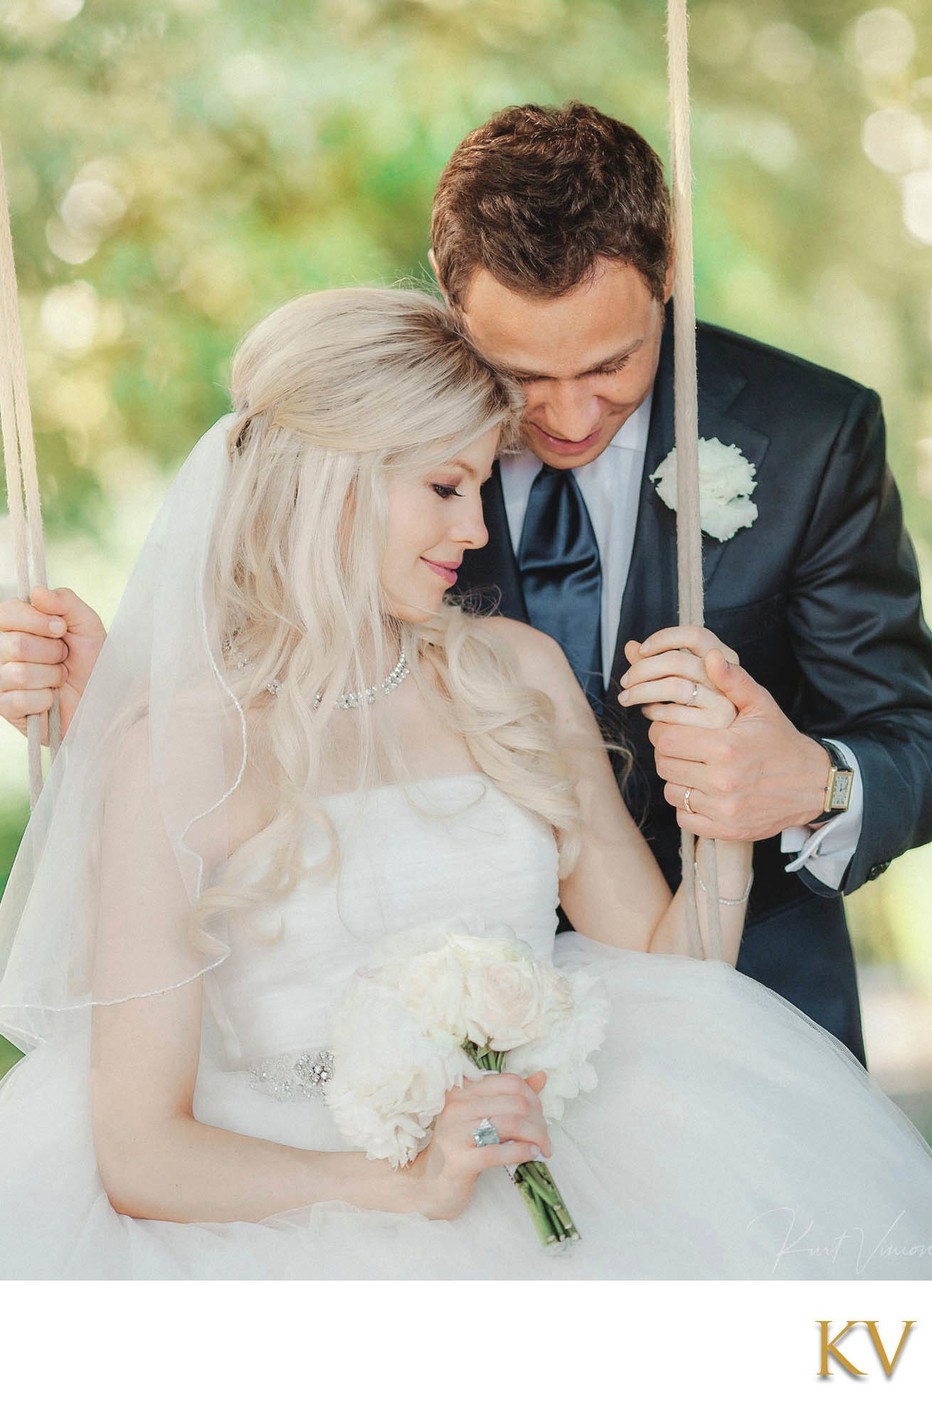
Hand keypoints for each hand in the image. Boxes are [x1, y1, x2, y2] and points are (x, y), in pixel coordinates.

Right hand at [0, 587, 105, 741]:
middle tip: (63, 658)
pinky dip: (45, 699)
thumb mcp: (86, 625)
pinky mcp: (5, 707)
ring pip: (19, 673)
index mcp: (15, 626)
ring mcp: (0, 679)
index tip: (61, 628)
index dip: (37, 620)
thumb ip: (65, 601)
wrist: (100, 698)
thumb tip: (37, 592)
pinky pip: (20, 700)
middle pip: (16, 644)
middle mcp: (1, 650)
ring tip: (59, 678)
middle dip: (51, 652)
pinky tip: (50, 698)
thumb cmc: (89, 660)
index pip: (7, 612)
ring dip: (51, 676)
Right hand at [409, 1070, 549, 1220]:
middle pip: (516, 1103)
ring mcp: (455, 1134)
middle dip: (538, 1121)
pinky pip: (498, 1152)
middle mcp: (456, 1107)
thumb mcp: (483, 1118)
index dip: (533, 1098)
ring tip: (542, 1148)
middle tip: (544, 1139)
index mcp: (462, 1092)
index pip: (510, 1082)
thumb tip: (541, 1077)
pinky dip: (522, 1152)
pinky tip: (532, 1155)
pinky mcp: (459, 1161)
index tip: (539, 1117)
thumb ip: (511, 1097)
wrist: (429, 1185)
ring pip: (511, 1124)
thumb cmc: (460, 1149)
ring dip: (535, 1137)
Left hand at [619, 625, 739, 729]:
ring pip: (673, 688)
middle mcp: (730, 683)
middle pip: (677, 661)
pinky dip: (653, 716)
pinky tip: (650, 717)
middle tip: (625, 681)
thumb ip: (660, 666)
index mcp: (728, 666)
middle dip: (642, 668)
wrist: (739, 765)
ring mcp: (724, 711)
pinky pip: (672, 719)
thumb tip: (630, 646)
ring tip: (629, 698)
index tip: (642, 650)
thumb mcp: (695, 687)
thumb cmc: (707, 717)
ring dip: (641, 692)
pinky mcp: (715, 738)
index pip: (696, 635)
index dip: (664, 638)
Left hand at [626, 627, 829, 839]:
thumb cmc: (781, 740)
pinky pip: (685, 818)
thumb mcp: (761, 705)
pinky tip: (703, 792)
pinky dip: (688, 806)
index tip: (675, 727)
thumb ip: (733, 680)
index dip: (664, 731)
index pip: (665, 739)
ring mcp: (723, 809)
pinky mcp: (725, 830)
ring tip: (695, 767)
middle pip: (664, 765)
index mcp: (726, 748)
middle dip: (669, 753)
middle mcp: (722, 781)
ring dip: (677, 779)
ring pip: (672, 791)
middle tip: (684, 747)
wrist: (813, 785)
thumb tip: (710, 656)